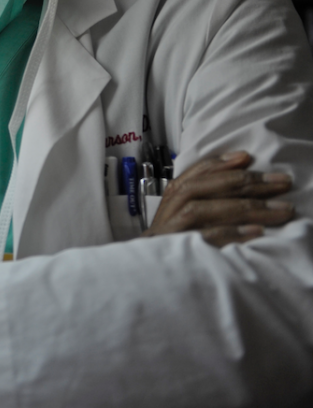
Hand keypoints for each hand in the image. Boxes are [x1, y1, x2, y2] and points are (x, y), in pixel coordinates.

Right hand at [143, 150, 294, 246]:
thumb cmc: (175, 240)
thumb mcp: (186, 212)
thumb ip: (207, 193)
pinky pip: (203, 239)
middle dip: (247, 183)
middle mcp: (170, 209)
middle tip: (282, 183)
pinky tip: (256, 232)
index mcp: (173, 196)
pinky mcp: (176, 250)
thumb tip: (242, 168)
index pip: (196, 173)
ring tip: (280, 210)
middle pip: (205, 188)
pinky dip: (230, 233)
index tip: (249, 157)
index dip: (222, 164)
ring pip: (204, 210)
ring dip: (245, 207)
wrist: (147, 273)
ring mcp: (171, 229)